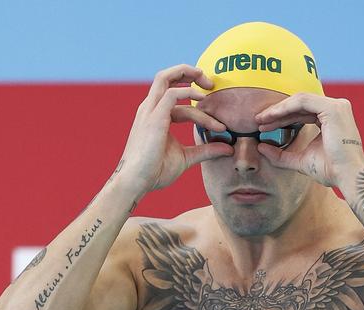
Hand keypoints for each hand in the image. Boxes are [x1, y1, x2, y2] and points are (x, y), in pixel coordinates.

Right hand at [120, 64, 232, 192]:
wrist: (136, 182)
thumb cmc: (155, 171)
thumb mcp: (186, 158)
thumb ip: (206, 150)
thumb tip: (228, 148)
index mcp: (154, 115)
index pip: (177, 99)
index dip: (200, 107)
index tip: (220, 125)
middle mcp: (150, 108)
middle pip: (165, 77)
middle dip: (188, 72)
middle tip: (210, 83)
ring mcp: (150, 111)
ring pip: (165, 78)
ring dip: (188, 74)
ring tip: (209, 85)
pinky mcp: (154, 117)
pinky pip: (172, 94)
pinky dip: (188, 93)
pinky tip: (202, 102)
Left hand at [255, 93, 363, 186]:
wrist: (347, 177)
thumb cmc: (330, 170)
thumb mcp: (300, 160)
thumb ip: (281, 155)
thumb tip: (261, 147)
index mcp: (331, 118)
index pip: (302, 112)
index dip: (282, 117)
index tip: (263, 125)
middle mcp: (336, 108)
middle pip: (299, 105)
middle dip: (277, 112)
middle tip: (258, 121)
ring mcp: (337, 106)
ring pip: (299, 100)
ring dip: (278, 109)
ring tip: (262, 120)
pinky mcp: (333, 108)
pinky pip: (303, 102)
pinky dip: (285, 108)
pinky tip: (271, 117)